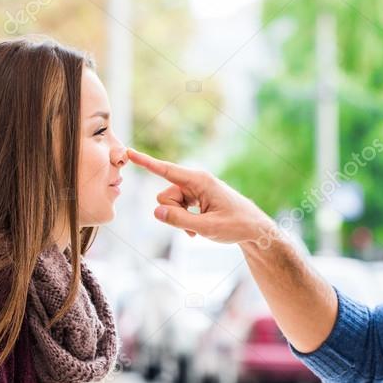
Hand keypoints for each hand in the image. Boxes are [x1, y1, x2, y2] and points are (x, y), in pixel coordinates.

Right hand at [127, 149, 274, 244]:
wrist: (254, 230)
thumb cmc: (235, 226)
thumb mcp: (207, 227)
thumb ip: (179, 220)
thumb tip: (155, 211)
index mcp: (200, 181)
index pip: (166, 170)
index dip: (146, 162)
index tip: (129, 152)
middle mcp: (196, 181)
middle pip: (165, 195)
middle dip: (172, 212)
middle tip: (192, 227)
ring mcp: (195, 190)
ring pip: (170, 204)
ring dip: (179, 219)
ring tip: (198, 229)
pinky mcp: (196, 198)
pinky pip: (177, 208)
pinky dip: (183, 220)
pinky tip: (197, 229)